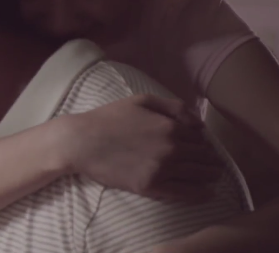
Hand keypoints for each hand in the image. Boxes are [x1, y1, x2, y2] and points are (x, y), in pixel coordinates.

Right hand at [62, 94, 223, 201]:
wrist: (81, 141)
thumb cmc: (108, 118)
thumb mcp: (141, 100)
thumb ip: (173, 107)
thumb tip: (198, 123)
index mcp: (170, 127)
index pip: (200, 139)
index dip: (205, 143)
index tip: (205, 148)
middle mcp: (171, 149)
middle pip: (203, 158)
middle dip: (211, 160)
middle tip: (214, 164)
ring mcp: (162, 169)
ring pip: (197, 175)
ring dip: (210, 176)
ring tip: (213, 177)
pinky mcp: (150, 187)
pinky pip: (184, 193)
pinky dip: (200, 194)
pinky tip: (207, 194)